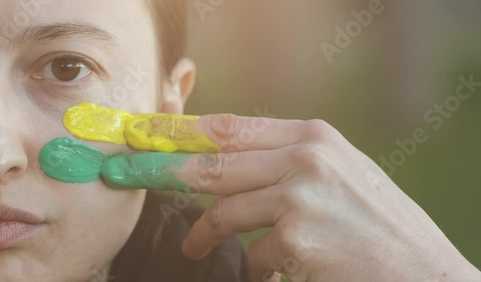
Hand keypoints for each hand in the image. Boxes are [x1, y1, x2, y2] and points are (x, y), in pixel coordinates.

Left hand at [174, 115, 480, 281]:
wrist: (421, 272)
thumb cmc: (375, 222)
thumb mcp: (336, 172)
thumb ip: (286, 159)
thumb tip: (228, 159)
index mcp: (312, 136)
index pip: (229, 127)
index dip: (183, 132)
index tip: (150, 136)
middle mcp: (305, 159)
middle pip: (214, 164)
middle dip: (168, 172)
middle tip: (135, 175)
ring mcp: (299, 199)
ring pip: (224, 213)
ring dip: (204, 234)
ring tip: (195, 246)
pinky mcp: (296, 240)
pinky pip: (253, 254)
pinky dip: (257, 265)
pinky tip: (278, 268)